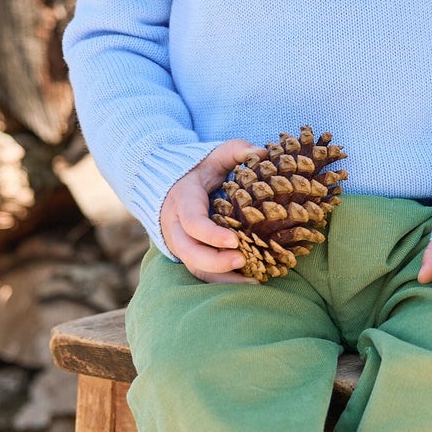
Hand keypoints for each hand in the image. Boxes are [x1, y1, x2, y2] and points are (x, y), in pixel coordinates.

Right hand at [161, 139, 268, 281]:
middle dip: (216, 261)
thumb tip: (262, 153)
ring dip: (222, 277)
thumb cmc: (199, 170)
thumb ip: (236, 150)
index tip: (235, 240)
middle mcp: (176, 226)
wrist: (170, 187)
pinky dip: (223, 281)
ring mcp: (179, 243)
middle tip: (244, 260)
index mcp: (183, 201)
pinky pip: (202, 274)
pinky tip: (249, 281)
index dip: (211, 234)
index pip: (192, 222)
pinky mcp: (188, 255)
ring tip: (254, 278)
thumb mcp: (215, 155)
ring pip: (195, 267)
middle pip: (189, 252)